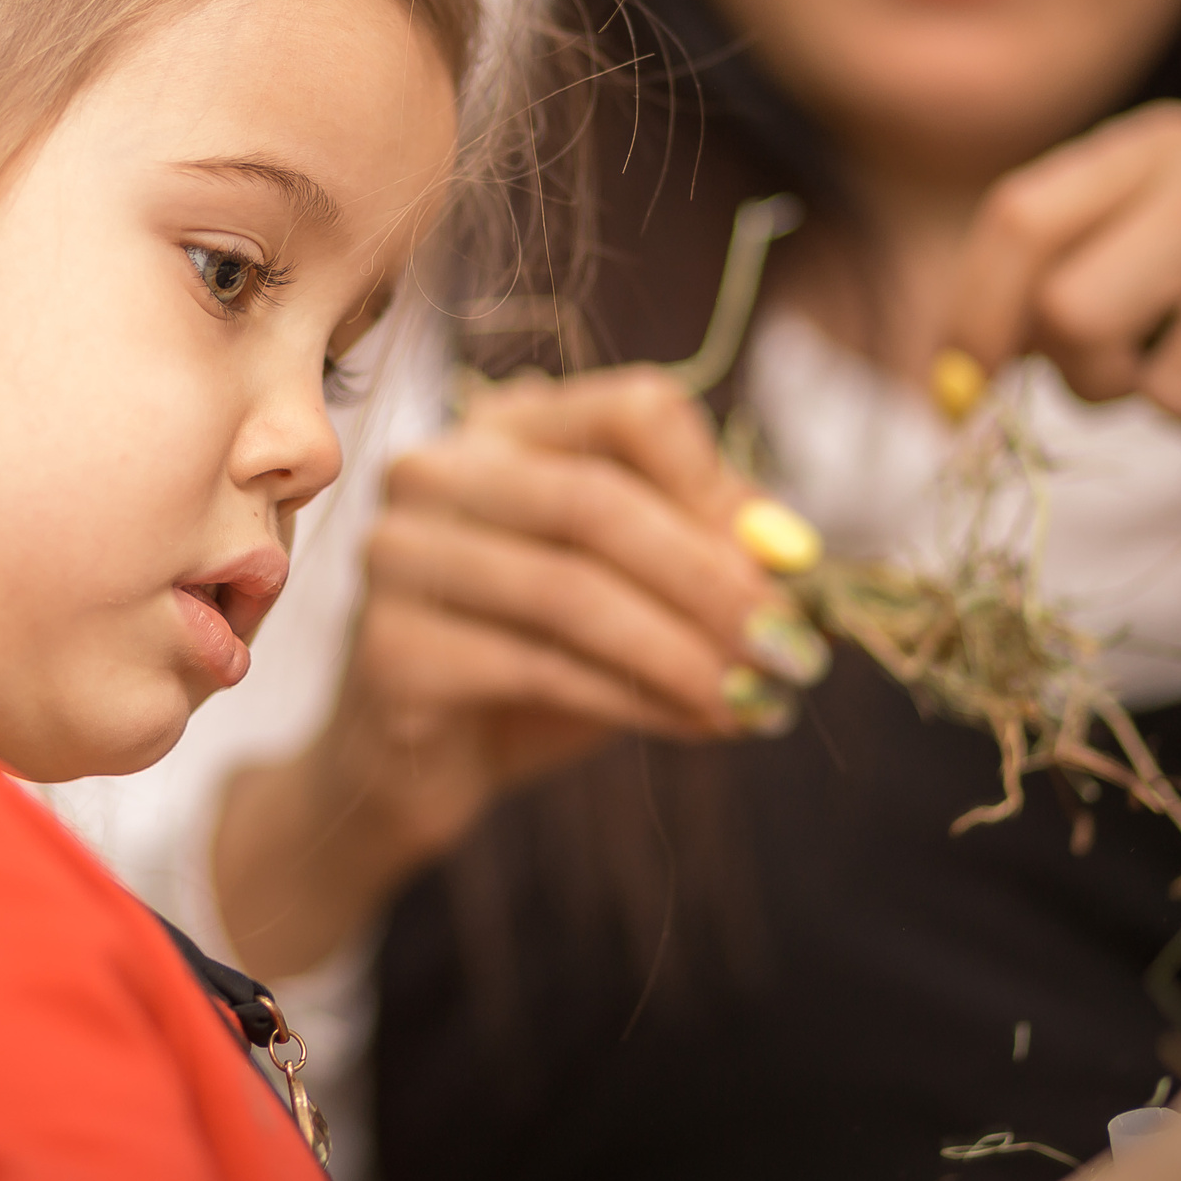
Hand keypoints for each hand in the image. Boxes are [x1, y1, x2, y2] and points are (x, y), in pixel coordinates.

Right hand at [213, 364, 824, 976]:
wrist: (412, 769)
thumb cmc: (534, 663)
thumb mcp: (633, 592)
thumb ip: (701, 551)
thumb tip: (788, 552)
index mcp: (506, 426)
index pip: (633, 411)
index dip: (721, 488)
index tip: (793, 568)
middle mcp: (436, 469)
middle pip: (599, 500)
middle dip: (712, 583)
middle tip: (792, 653)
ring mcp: (398, 554)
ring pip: (569, 589)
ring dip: (683, 653)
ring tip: (755, 703)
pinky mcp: (388, 647)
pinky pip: (534, 666)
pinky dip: (635, 699)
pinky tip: (693, 725)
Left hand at [948, 102, 1180, 482]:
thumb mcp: (1160, 242)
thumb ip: (1055, 280)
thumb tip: (951, 374)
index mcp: (1156, 147)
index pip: (1017, 219)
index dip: (973, 314)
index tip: (963, 386)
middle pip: (1072, 314)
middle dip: (1087, 378)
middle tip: (1133, 377)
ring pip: (1166, 390)